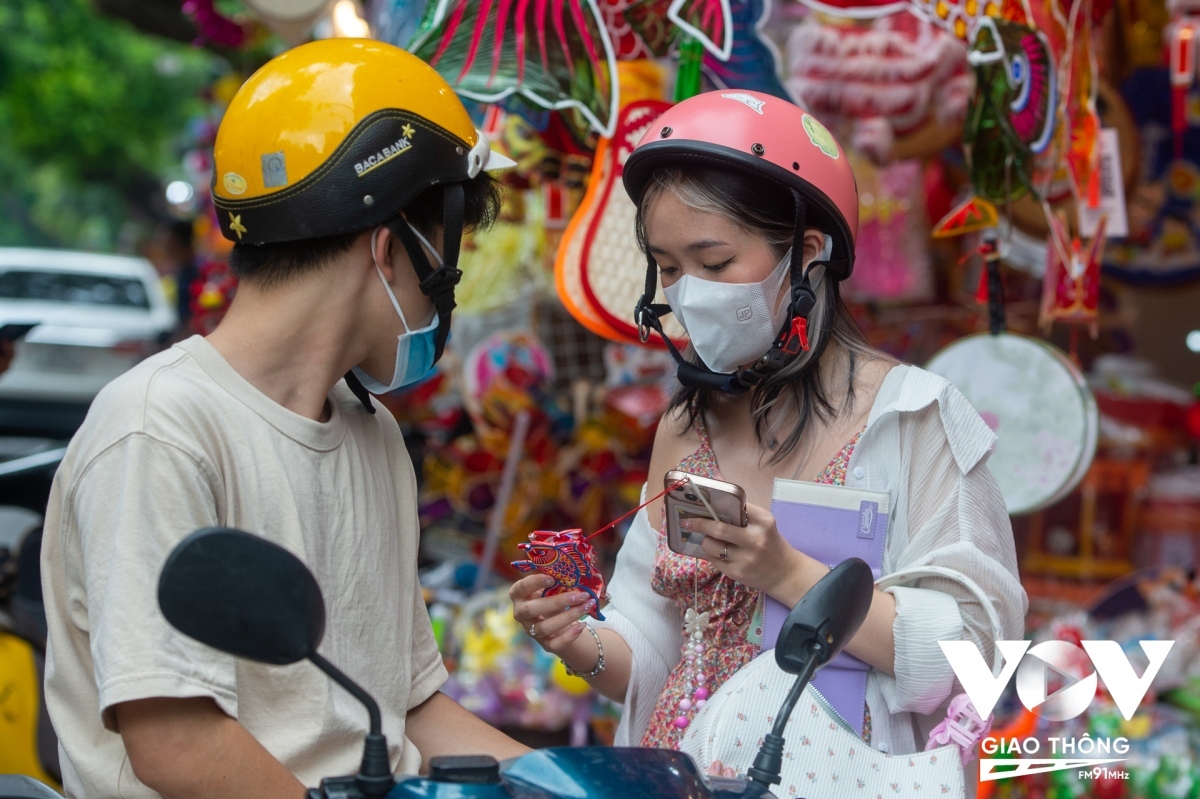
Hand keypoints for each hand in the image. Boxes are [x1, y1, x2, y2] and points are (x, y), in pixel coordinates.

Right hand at [509, 574, 594, 655]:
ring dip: (568, 616)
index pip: (520, 588)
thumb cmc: (553, 599)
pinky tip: (583, 625)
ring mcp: (532, 631)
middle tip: (580, 594)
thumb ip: (557, 582)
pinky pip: (555, 643)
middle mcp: (521, 614)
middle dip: (557, 601)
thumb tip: (573, 573)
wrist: (560, 625)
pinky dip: (569, 635)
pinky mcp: (545, 645)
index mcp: (519, 596)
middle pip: (532, 610)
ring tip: (586, 605)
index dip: (534, 583)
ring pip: (545, 627)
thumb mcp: (552, 589)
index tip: (551, 578)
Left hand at [685, 503, 823, 600]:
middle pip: (718, 528)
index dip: (715, 504)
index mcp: (763, 522)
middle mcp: (755, 539)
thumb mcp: (763, 523)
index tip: (699, 502)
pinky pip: (713, 560)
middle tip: (686, 520)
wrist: (785, 573)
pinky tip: (716, 552)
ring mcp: (746, 558)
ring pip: (712, 545)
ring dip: (705, 541)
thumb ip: (742, 508)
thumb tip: (716, 483)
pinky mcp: (737, 573)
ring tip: (708, 539)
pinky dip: (711, 554)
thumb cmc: (770, 542)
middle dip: (699, 523)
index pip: (735, 506)